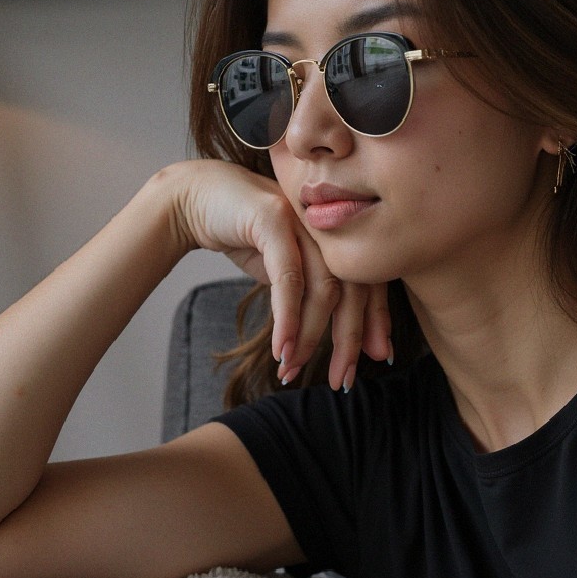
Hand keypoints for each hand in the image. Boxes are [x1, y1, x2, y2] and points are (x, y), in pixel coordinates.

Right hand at [161, 160, 391, 388]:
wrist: (195, 197)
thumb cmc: (243, 233)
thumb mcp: (284, 266)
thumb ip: (311, 289)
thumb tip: (335, 333)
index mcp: (339, 233)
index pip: (370, 280)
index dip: (377, 320)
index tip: (381, 356)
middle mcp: (329, 223)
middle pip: (354, 288)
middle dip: (350, 340)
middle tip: (343, 380)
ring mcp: (304, 218)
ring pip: (323, 288)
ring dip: (310, 337)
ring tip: (293, 369)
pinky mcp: (273, 219)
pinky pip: (288, 279)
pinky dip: (288, 319)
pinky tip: (282, 348)